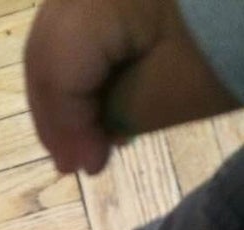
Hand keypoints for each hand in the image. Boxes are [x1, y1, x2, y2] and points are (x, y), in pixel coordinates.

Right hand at [25, 0, 239, 174]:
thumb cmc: (229, 44)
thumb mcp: (171, 93)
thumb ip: (112, 117)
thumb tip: (83, 143)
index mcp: (95, 1)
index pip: (58, 72)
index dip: (66, 128)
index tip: (86, 170)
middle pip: (46, 51)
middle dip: (58, 114)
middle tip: (74, 163)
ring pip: (58, 35)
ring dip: (68, 92)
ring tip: (88, 136)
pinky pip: (82, 20)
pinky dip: (87, 63)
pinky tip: (103, 96)